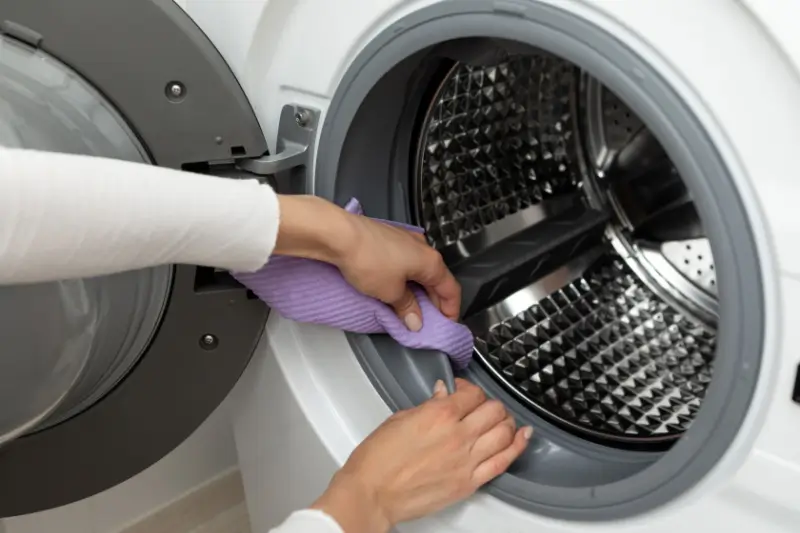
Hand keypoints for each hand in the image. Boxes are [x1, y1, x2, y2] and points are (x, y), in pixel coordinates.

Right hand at [311, 379, 531, 532]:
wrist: (372, 494)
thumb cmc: (377, 460)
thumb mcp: (399, 419)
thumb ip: (427, 406)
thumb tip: (442, 395)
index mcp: (438, 415)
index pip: (472, 393)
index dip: (469, 389)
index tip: (462, 391)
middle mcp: (457, 435)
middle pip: (493, 410)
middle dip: (489, 404)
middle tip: (481, 407)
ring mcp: (467, 460)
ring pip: (504, 432)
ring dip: (506, 421)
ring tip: (502, 420)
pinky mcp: (469, 482)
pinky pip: (503, 461)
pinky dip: (517, 446)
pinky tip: (523, 436)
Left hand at [336, 214, 459, 328]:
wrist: (339, 235)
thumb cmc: (368, 259)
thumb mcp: (390, 292)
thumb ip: (406, 308)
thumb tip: (414, 320)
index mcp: (431, 261)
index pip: (451, 289)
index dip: (451, 310)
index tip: (447, 324)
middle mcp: (422, 247)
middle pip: (436, 279)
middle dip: (433, 302)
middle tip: (426, 321)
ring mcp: (405, 240)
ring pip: (419, 270)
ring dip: (417, 290)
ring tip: (407, 308)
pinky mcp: (388, 239)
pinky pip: (404, 263)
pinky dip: (404, 278)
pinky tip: (393, 289)